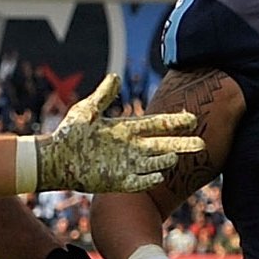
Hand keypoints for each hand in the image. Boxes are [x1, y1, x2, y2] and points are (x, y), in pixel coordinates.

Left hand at [22, 75, 203, 192]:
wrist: (55, 159)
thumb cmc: (70, 134)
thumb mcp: (86, 111)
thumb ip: (102, 96)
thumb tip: (115, 76)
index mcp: (127, 129)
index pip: (156, 124)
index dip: (174, 122)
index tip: (192, 119)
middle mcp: (132, 148)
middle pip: (163, 145)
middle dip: (182, 145)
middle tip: (203, 144)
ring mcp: (126, 166)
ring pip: (153, 163)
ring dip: (164, 161)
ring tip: (175, 156)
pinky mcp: (117, 182)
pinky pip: (137, 182)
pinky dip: (148, 180)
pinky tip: (158, 176)